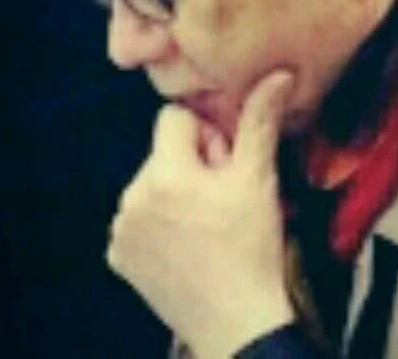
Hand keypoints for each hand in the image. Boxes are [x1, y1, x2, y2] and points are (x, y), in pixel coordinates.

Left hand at [107, 71, 295, 357]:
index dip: (207, 134)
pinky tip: (187, 243)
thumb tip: (278, 75)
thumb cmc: (252, 245)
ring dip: (178, 192)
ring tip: (207, 222)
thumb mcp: (258, 179)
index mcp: (162, 172)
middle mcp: (130, 196)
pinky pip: (140, 217)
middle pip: (164, 152)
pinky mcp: (119, 257)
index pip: (174, 118)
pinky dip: (160, 222)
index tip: (227, 164)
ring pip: (153, 183)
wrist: (238, 323)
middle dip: (194, 164)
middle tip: (224, 196)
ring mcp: (121, 230)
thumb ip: (260, 121)